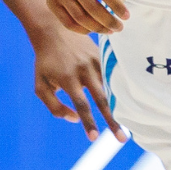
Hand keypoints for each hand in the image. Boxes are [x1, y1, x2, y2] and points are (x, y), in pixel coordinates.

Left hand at [29, 24, 125, 141]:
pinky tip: (128, 102)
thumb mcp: (41, 86)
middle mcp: (84, 71)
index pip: (81, 105)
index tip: (93, 138)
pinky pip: (111, 76)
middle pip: (102, 100)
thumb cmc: (46, 62)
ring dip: (120, 106)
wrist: (54, 30)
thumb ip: (54, 106)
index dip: (88, 123)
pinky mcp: (102, 56)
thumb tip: (75, 119)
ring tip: (129, 123)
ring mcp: (95, 62)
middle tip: (122, 139)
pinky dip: (119, 90)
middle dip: (112, 121)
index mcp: (68, 79)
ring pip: (110, 88)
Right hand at [43, 0, 128, 34]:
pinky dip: (83, 30)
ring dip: (97, 28)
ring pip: (79, 18)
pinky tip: (94, 29)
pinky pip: (68, 23)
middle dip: (108, 21)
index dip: (116, 6)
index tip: (127, 16)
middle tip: (120, 27)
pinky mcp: (51, 3)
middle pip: (91, 7)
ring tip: (110, 30)